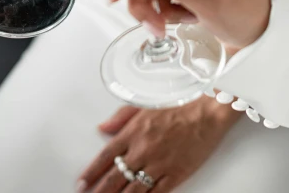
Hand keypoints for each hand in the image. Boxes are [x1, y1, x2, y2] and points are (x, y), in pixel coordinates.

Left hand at [78, 97, 240, 191]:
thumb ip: (121, 117)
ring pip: (132, 191)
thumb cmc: (179, 105)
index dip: (91, 172)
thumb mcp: (145, 104)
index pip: (106, 156)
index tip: (82, 182)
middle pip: (115, 177)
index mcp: (134, 132)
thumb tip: (103, 128)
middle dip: (99, 191)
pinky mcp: (174, 175)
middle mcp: (143, 150)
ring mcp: (158, 165)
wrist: (206, 112)